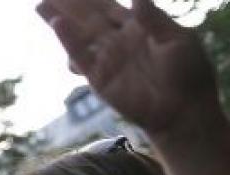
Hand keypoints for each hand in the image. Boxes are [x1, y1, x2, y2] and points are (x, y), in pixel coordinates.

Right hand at [36, 0, 218, 137]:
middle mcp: (117, 40)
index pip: (108, 5)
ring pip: (78, 34)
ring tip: (41, 6)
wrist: (182, 110)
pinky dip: (69, 41)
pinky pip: (80, 56)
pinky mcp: (99, 78)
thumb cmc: (188, 73)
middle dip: (68, 3)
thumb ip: (154, 19)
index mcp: (138, 26)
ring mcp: (107, 59)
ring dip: (59, 19)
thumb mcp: (178, 40)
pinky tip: (59, 25)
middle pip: (87, 17)